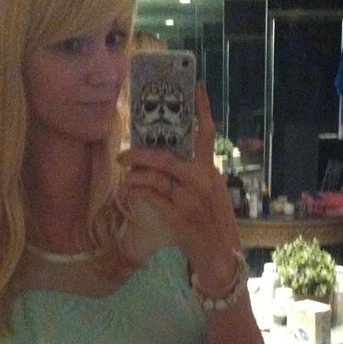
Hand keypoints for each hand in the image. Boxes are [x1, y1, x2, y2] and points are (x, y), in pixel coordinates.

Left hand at [119, 82, 239, 290]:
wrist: (218, 255)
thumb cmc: (212, 223)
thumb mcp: (210, 193)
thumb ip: (193, 174)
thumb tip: (164, 158)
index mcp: (211, 171)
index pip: (207, 134)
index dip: (201, 109)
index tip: (195, 87)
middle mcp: (202, 181)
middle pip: (166, 157)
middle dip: (140, 153)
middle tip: (124, 153)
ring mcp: (189, 199)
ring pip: (154, 177)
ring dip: (135, 174)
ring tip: (126, 174)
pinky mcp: (177, 216)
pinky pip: (150, 197)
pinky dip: (137, 191)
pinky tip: (130, 190)